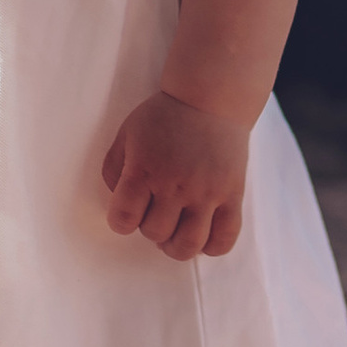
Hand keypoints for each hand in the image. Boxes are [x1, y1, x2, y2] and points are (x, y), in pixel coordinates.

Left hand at [100, 91, 248, 260]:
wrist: (209, 99)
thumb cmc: (163, 117)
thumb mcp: (127, 134)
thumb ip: (114, 170)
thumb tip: (119, 203)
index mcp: (144, 169)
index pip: (123, 219)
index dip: (122, 221)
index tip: (129, 212)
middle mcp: (175, 184)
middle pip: (156, 233)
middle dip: (151, 228)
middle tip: (156, 212)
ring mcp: (206, 192)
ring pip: (189, 245)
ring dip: (177, 246)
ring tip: (177, 231)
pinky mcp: (232, 194)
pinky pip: (225, 238)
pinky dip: (212, 247)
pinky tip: (203, 235)